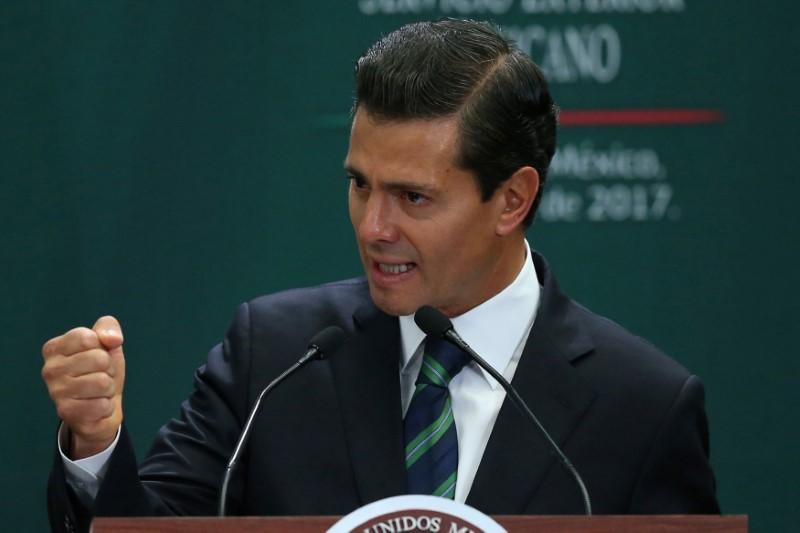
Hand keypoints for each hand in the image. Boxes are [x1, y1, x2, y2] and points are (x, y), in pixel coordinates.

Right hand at [41, 316, 125, 458]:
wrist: (102, 407)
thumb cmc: (102, 371)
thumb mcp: (107, 343)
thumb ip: (108, 328)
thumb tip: (113, 339)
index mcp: (54, 348)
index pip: (88, 337)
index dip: (103, 347)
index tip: (97, 355)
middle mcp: (50, 369)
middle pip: (98, 359)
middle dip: (108, 368)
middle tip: (99, 375)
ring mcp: (56, 392)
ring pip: (102, 382)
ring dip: (108, 388)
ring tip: (98, 391)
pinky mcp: (66, 412)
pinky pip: (102, 404)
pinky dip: (105, 406)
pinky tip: (94, 405)